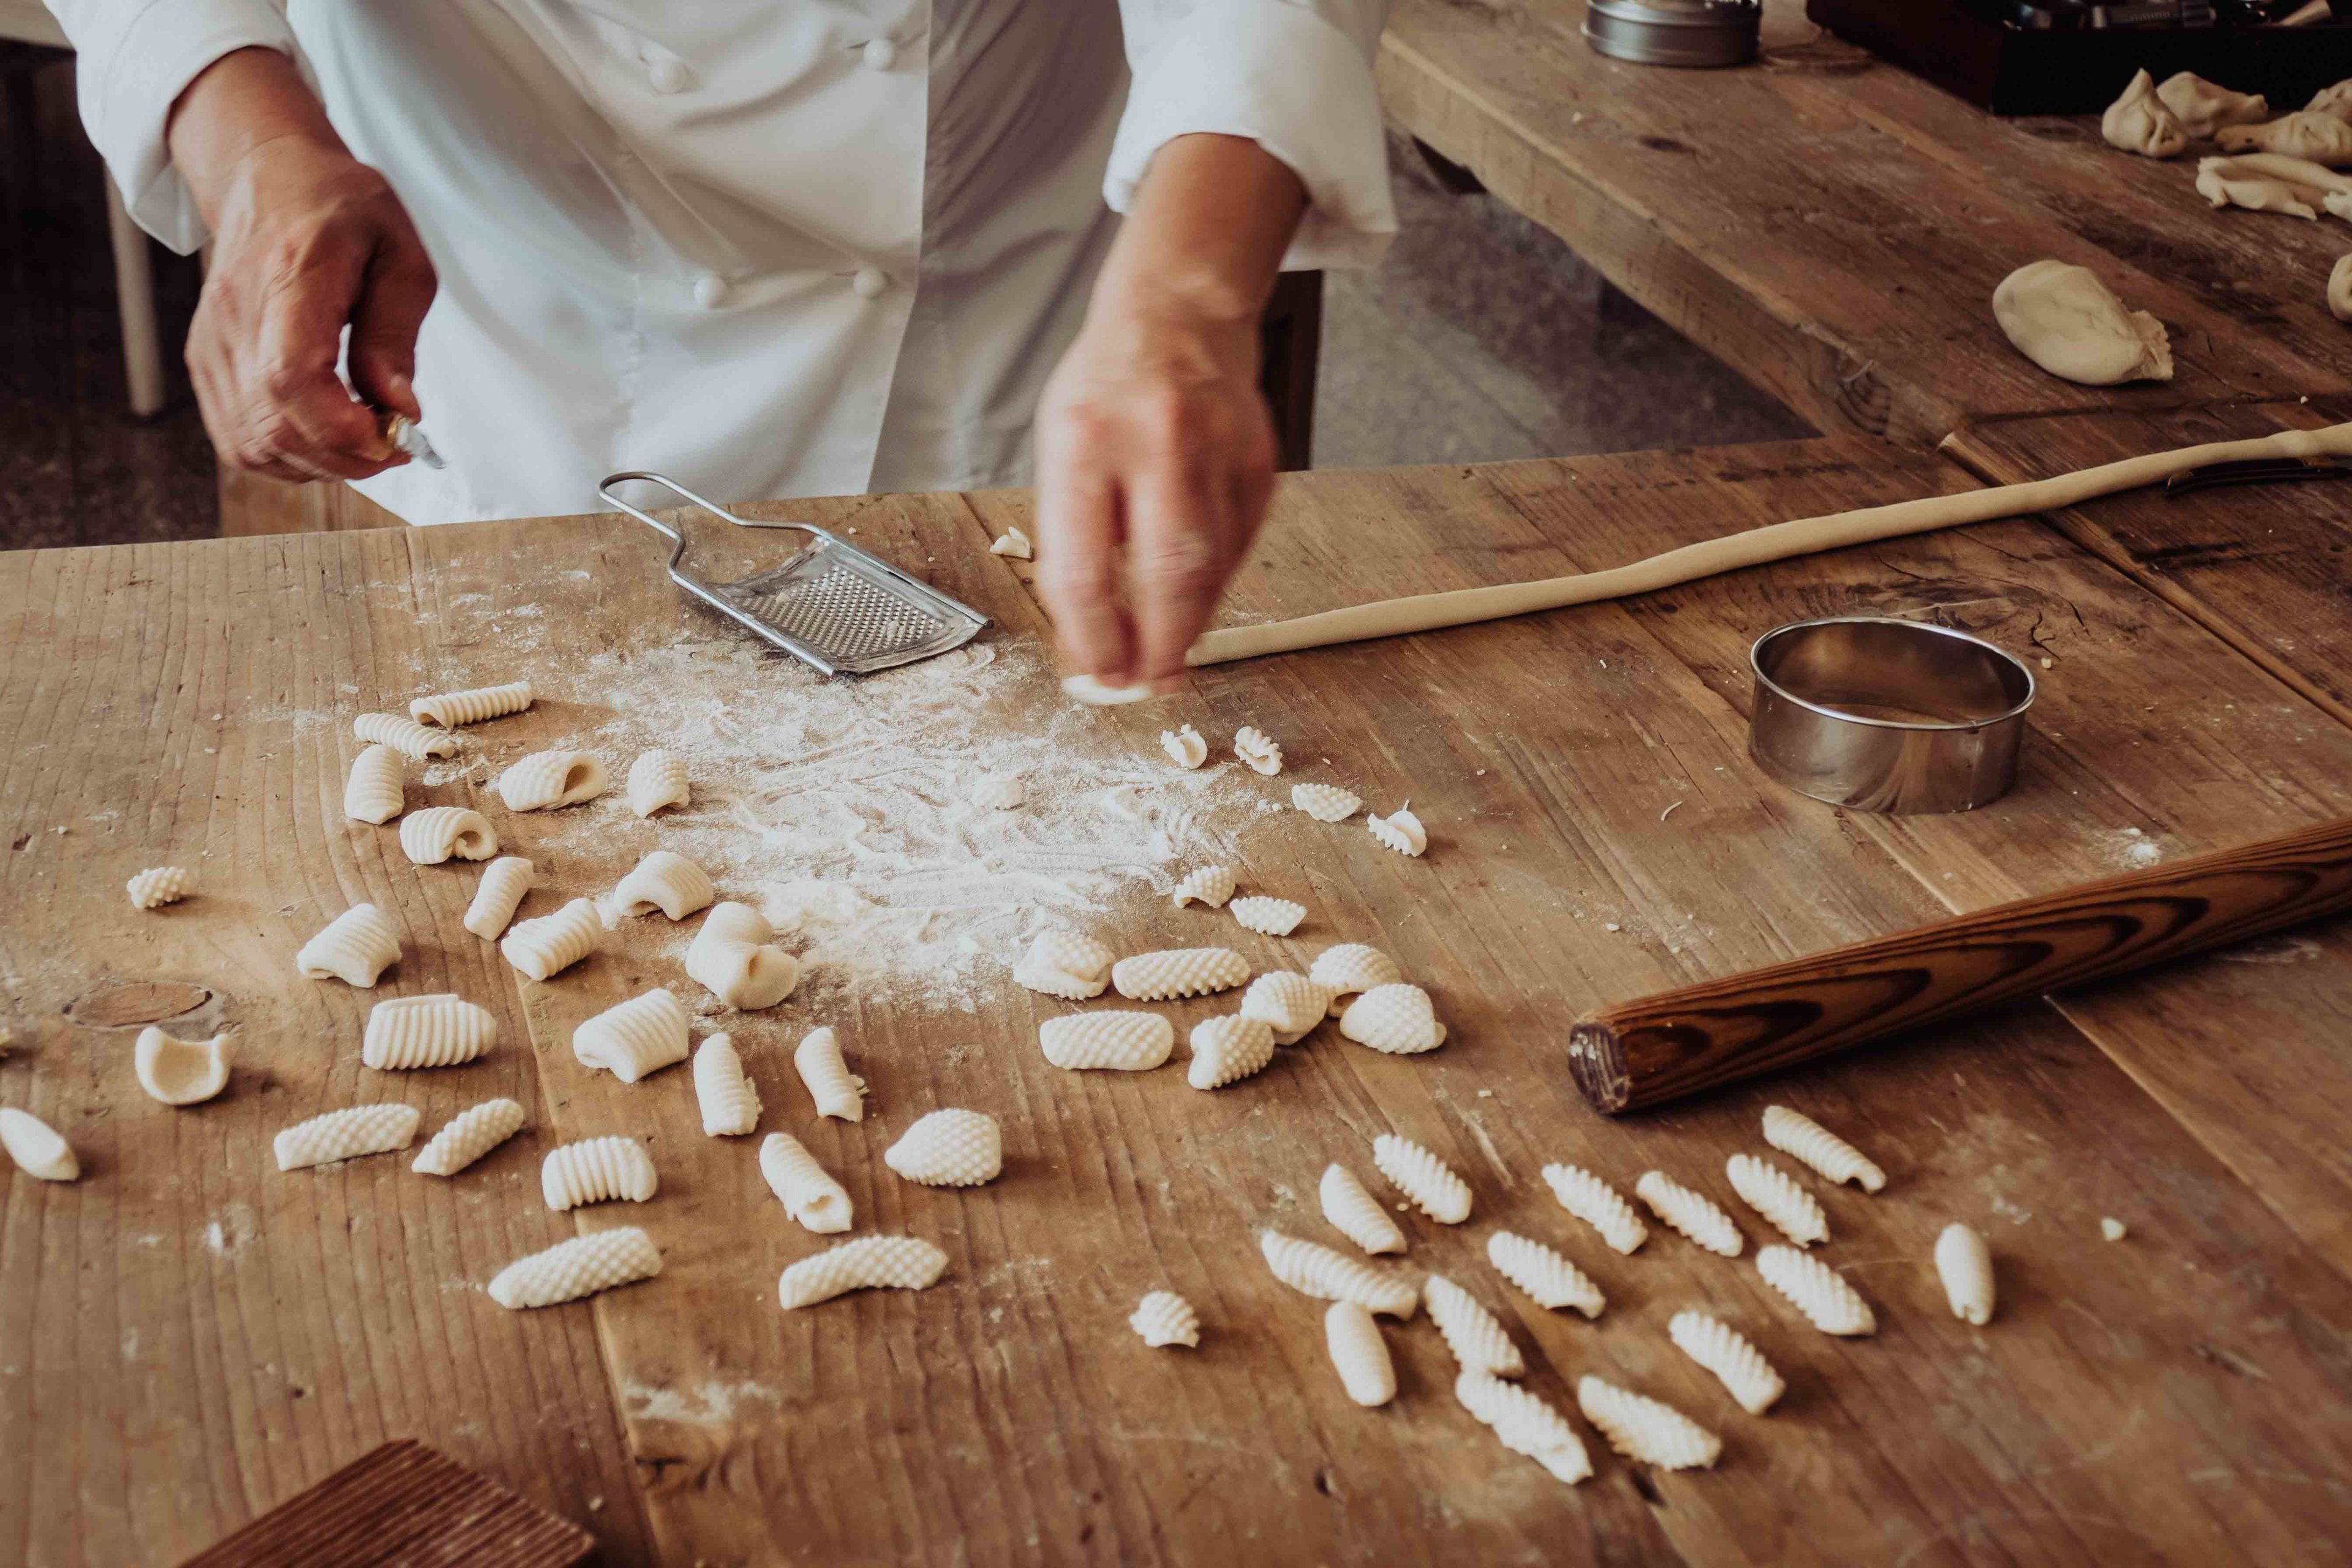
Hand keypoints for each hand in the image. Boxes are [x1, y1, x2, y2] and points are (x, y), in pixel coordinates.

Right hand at [170, 49, 435, 481]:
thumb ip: (395, 334)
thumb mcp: (399, 256)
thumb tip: (399, 409)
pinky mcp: (205, 361)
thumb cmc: (340, 208)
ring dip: (317, 465)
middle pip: (272, 425)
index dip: (342, 429)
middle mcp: (237, 315)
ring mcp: (212, 342)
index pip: (292, 377)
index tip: (392, 437)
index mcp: (291, 275)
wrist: (267, 176)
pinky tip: (324, 437)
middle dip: (344, 459)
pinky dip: (287, 457)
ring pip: (251, 444)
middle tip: (393, 446)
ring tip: (362, 439)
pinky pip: (237, 438)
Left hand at [1033, 134, 1306, 688]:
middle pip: (1166, 576)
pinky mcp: (1259, 460)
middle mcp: (1155, 444)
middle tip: (1151, 685)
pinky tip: (1198, 597)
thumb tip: (1093, 633)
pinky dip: (1218, 581)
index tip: (1099, 674)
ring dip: (1191, 624)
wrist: (1178, 315)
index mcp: (1083, 442)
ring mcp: (1218, 450)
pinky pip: (1240, 543)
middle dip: (1159, 646)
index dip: (1093, 638)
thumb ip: (1073, 535)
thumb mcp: (1060, 449)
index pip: (1084, 569)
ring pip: (1212, 567)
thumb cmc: (1104, 391)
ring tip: (1171, 657)